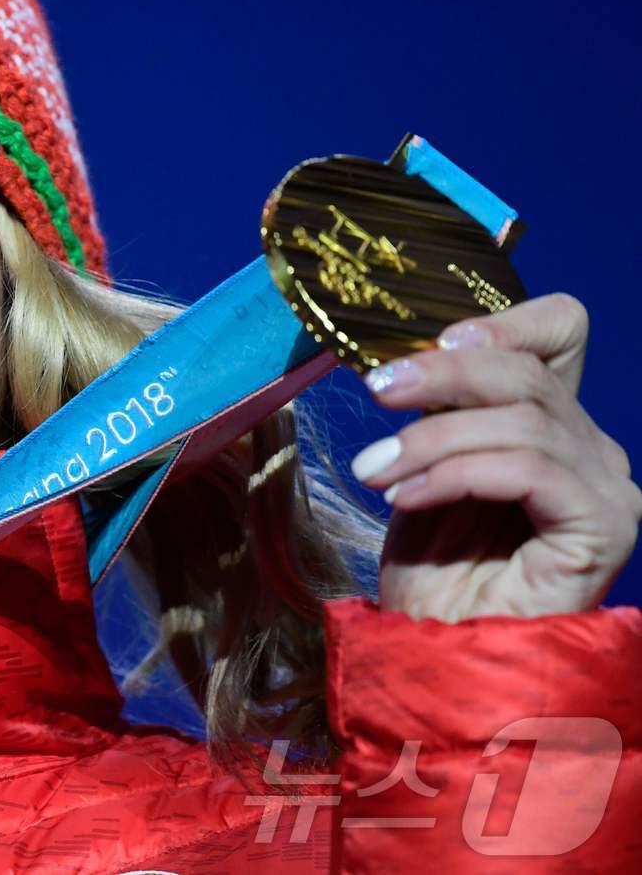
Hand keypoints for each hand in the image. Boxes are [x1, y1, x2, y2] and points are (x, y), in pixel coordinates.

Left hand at [349, 294, 641, 621]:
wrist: (440, 657)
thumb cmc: (431, 571)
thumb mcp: (425, 467)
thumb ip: (439, 411)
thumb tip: (403, 357)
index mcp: (554, 424)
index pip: (560, 332)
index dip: (502, 322)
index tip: (431, 340)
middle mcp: (592, 450)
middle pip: (528, 373)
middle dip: (440, 375)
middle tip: (376, 391)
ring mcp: (606, 489)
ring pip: (523, 421)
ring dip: (432, 439)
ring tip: (374, 469)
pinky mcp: (601, 528)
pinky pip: (528, 470)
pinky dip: (456, 474)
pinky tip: (406, 496)